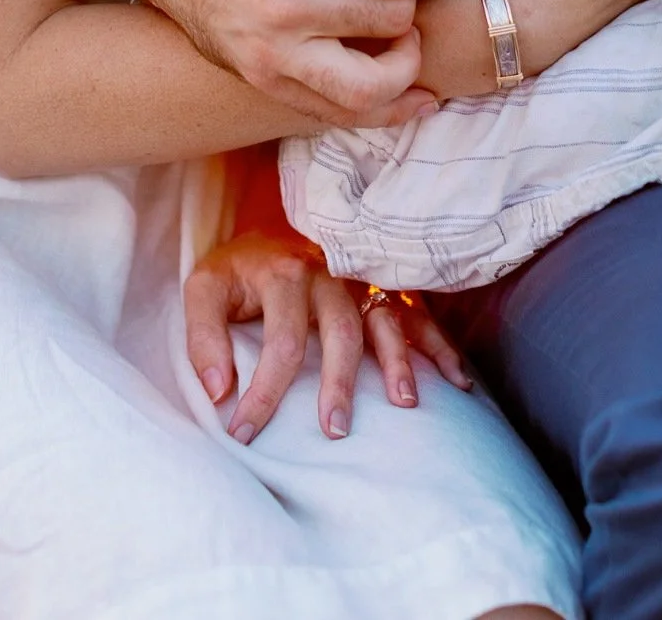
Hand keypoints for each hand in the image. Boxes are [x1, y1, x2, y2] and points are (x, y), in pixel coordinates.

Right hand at [125, 0, 457, 127]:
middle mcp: (282, 5)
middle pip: (389, 20)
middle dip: (414, 1)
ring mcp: (269, 51)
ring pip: (369, 85)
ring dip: (406, 64)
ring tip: (408, 39)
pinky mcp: (261, 79)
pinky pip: (334, 112)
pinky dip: (383, 111)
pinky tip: (414, 97)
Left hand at [183, 231, 471, 444]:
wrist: (269, 226)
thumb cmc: (237, 270)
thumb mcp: (204, 290)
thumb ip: (204, 338)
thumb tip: (218, 391)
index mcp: (283, 274)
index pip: (280, 341)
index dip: (263, 393)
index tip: (243, 434)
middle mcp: (328, 274)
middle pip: (340, 330)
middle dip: (340, 382)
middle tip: (334, 430)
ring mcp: (360, 281)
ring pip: (385, 320)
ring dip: (397, 361)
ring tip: (404, 404)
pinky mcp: (381, 289)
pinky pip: (418, 315)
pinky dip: (439, 345)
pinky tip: (457, 380)